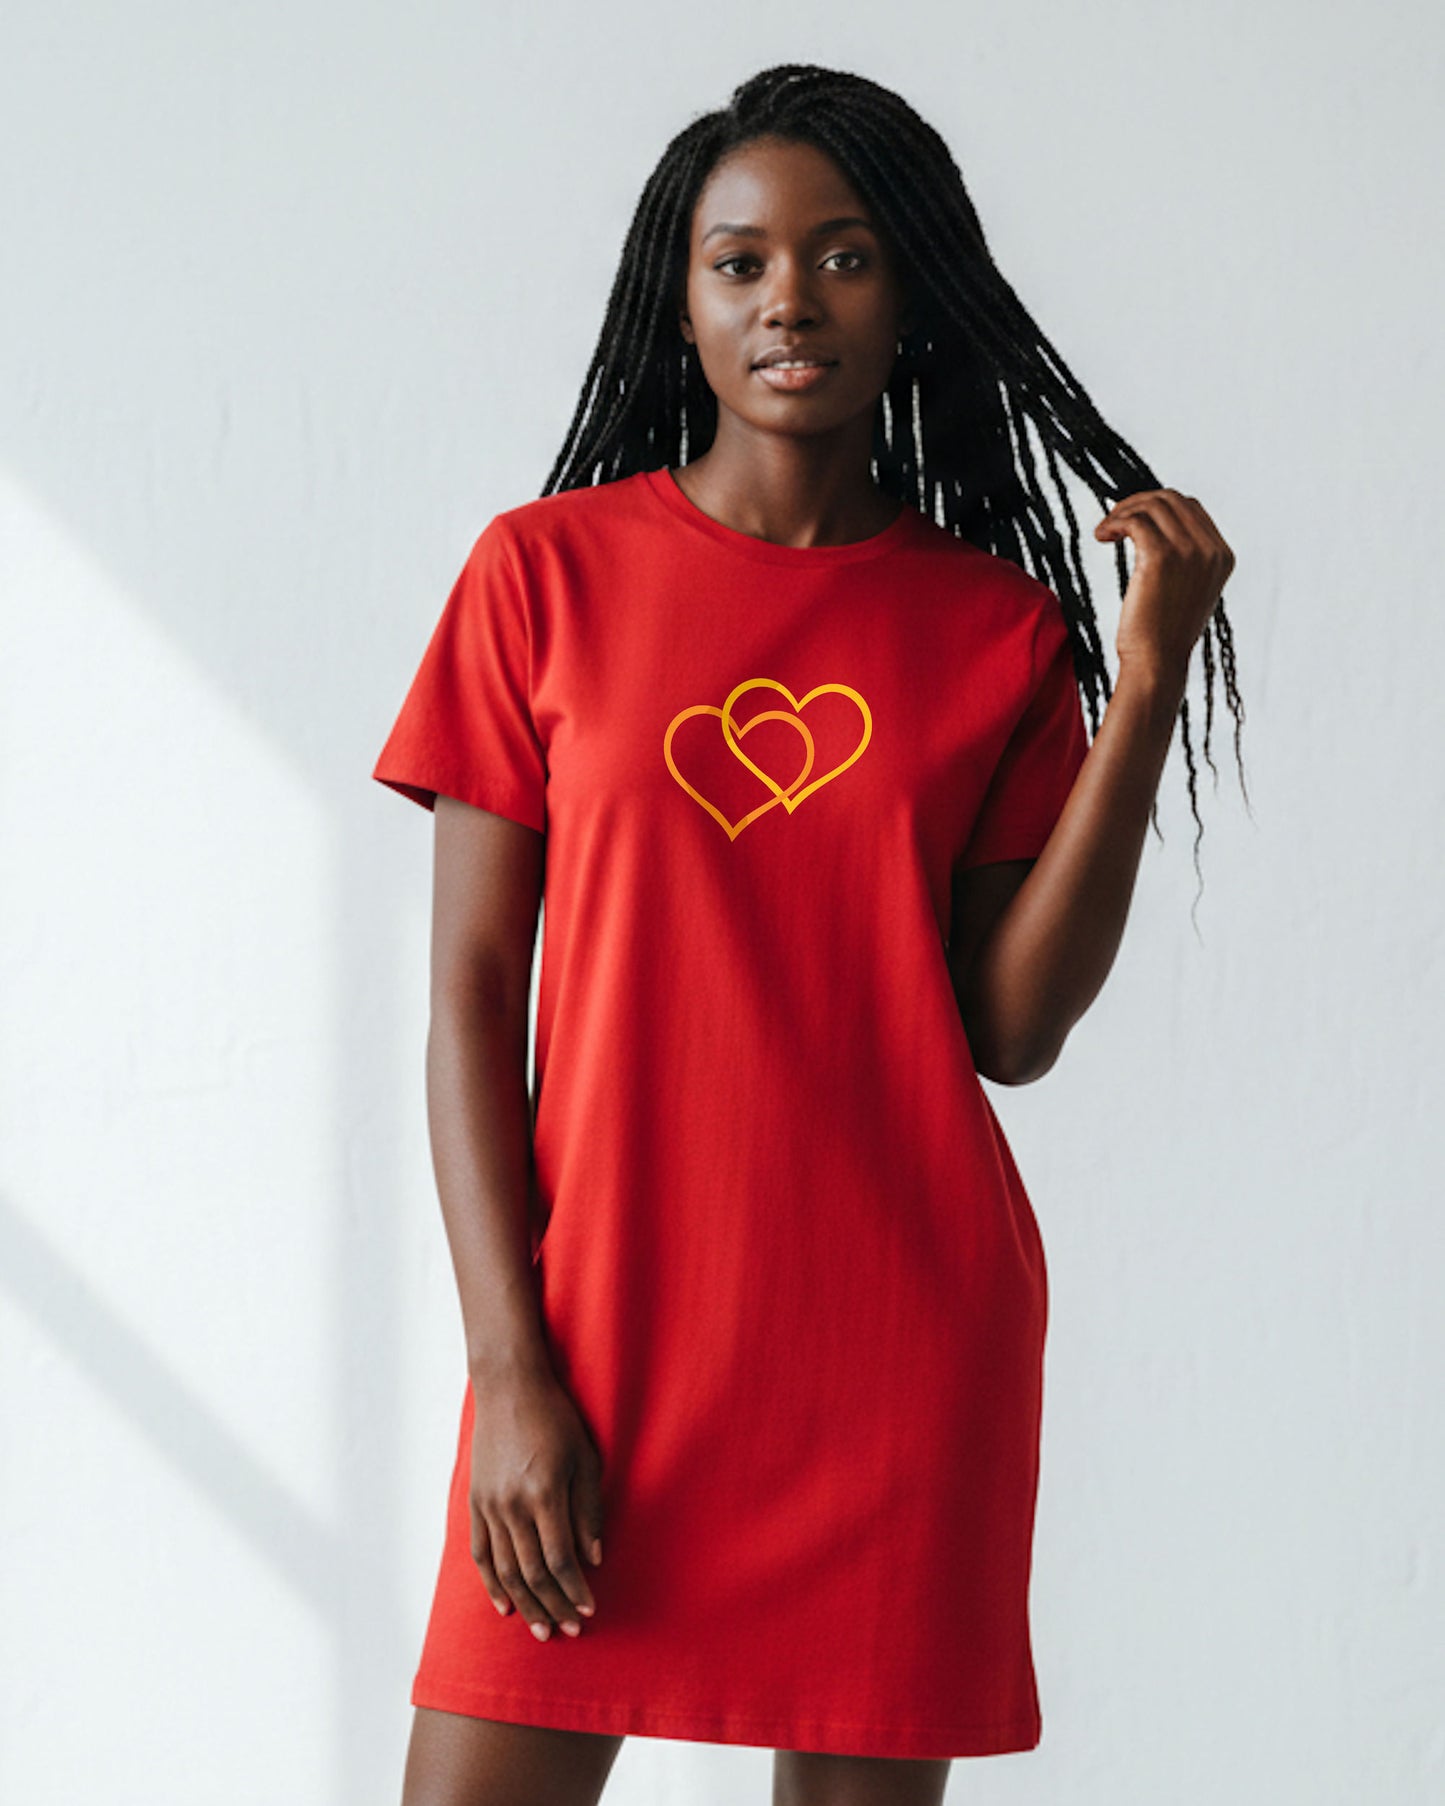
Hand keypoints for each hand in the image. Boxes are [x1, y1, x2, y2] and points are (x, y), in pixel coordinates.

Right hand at [468, 1360, 604, 1640]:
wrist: (509, 1387)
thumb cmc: (556, 1419)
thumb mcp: (585, 1458)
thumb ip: (589, 1510)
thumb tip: (594, 1558)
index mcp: (545, 1493)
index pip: (561, 1559)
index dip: (576, 1590)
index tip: (589, 1610)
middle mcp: (513, 1505)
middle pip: (533, 1572)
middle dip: (554, 1606)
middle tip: (569, 1631)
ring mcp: (489, 1505)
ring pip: (506, 1569)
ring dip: (525, 1604)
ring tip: (541, 1630)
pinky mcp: (475, 1502)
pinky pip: (482, 1553)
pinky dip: (492, 1583)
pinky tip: (505, 1606)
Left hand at [1094, 488, 1235, 686]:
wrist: (1157, 663)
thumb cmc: (1163, 633)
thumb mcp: (1187, 591)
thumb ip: (1185, 558)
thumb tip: (1154, 526)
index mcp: (1222, 556)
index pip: (1190, 508)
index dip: (1158, 507)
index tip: (1133, 521)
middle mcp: (1211, 550)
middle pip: (1171, 500)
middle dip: (1138, 503)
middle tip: (1114, 522)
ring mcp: (1188, 551)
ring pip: (1151, 506)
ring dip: (1122, 512)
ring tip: (1105, 532)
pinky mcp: (1160, 557)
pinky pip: (1135, 521)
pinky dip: (1114, 522)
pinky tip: (1102, 536)